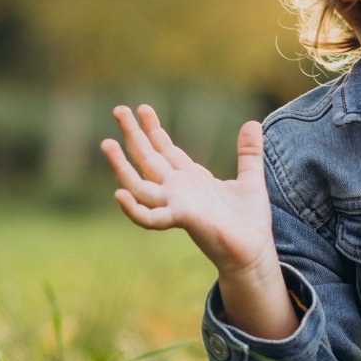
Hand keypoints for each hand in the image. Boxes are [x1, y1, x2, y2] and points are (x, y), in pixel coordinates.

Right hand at [100, 104, 276, 279]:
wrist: (254, 251)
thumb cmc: (249, 221)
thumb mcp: (251, 179)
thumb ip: (248, 152)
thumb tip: (252, 122)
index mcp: (191, 178)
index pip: (165, 149)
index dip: (153, 129)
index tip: (142, 108)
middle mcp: (178, 190)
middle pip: (148, 158)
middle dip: (133, 135)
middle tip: (118, 110)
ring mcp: (176, 205)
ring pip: (139, 184)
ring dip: (121, 165)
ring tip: (106, 143)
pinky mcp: (182, 220)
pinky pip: (151, 217)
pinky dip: (134, 208)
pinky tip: (119, 194)